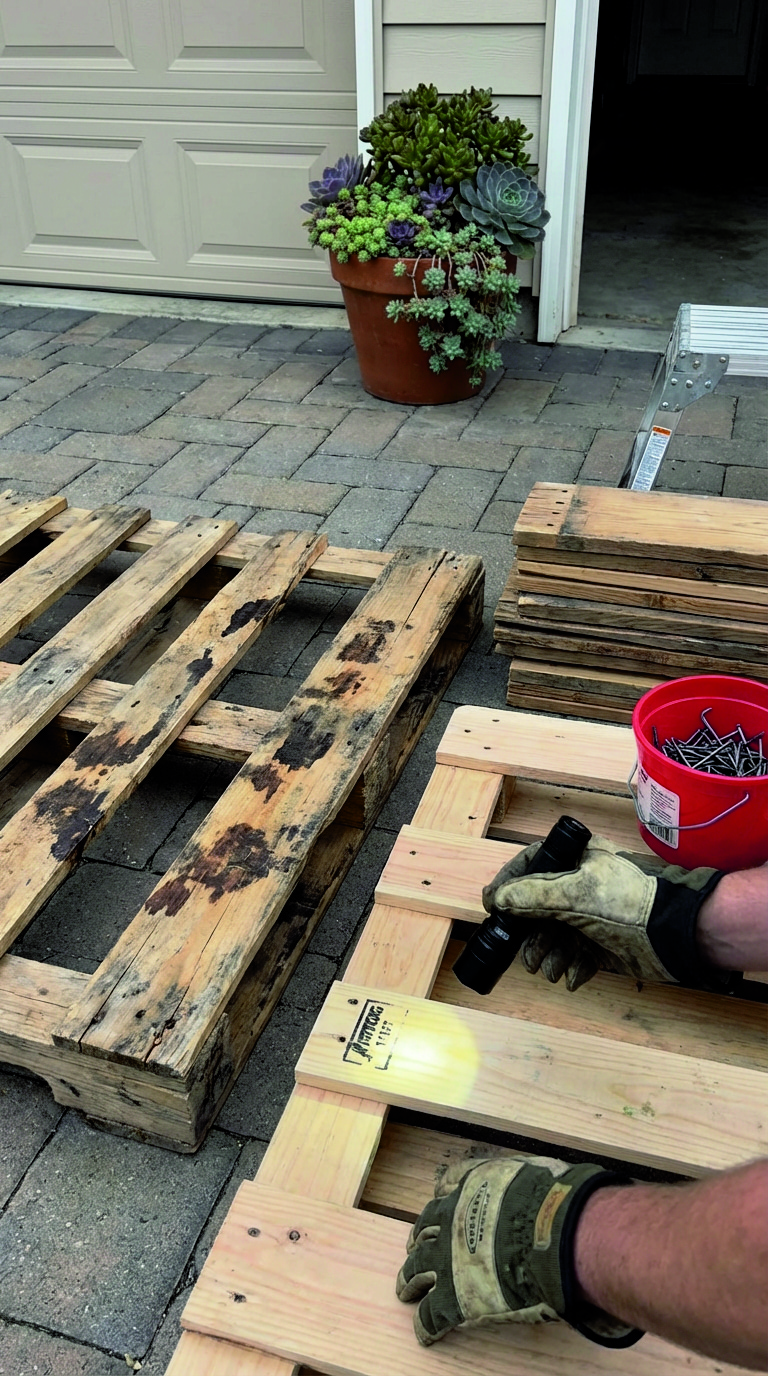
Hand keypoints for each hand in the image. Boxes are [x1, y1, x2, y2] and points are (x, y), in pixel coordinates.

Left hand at [395, 1154, 639, 1347]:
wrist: (554, 1236)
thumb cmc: (557, 1203)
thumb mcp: (540, 1176)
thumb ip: (533, 1183)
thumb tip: (553, 1185)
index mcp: (474, 1187)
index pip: (449, 1185)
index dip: (444, 1196)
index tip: (440, 1201)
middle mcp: (453, 1218)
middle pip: (424, 1228)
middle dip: (420, 1239)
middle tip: (416, 1249)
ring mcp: (448, 1259)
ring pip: (416, 1269)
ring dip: (409, 1280)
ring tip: (405, 1290)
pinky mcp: (454, 1298)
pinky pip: (431, 1315)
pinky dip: (426, 1325)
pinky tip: (426, 1333)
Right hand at [482, 835, 723, 990]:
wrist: (676, 935)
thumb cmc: (628, 903)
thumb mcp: (574, 894)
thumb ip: (533, 895)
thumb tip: (499, 898)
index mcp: (579, 858)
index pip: (532, 864)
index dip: (509, 885)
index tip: (492, 906)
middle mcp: (584, 884)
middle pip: (541, 908)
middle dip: (531, 935)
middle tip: (526, 956)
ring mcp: (595, 914)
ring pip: (558, 935)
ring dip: (550, 956)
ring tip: (550, 971)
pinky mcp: (606, 942)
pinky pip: (578, 955)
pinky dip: (573, 967)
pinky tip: (572, 977)